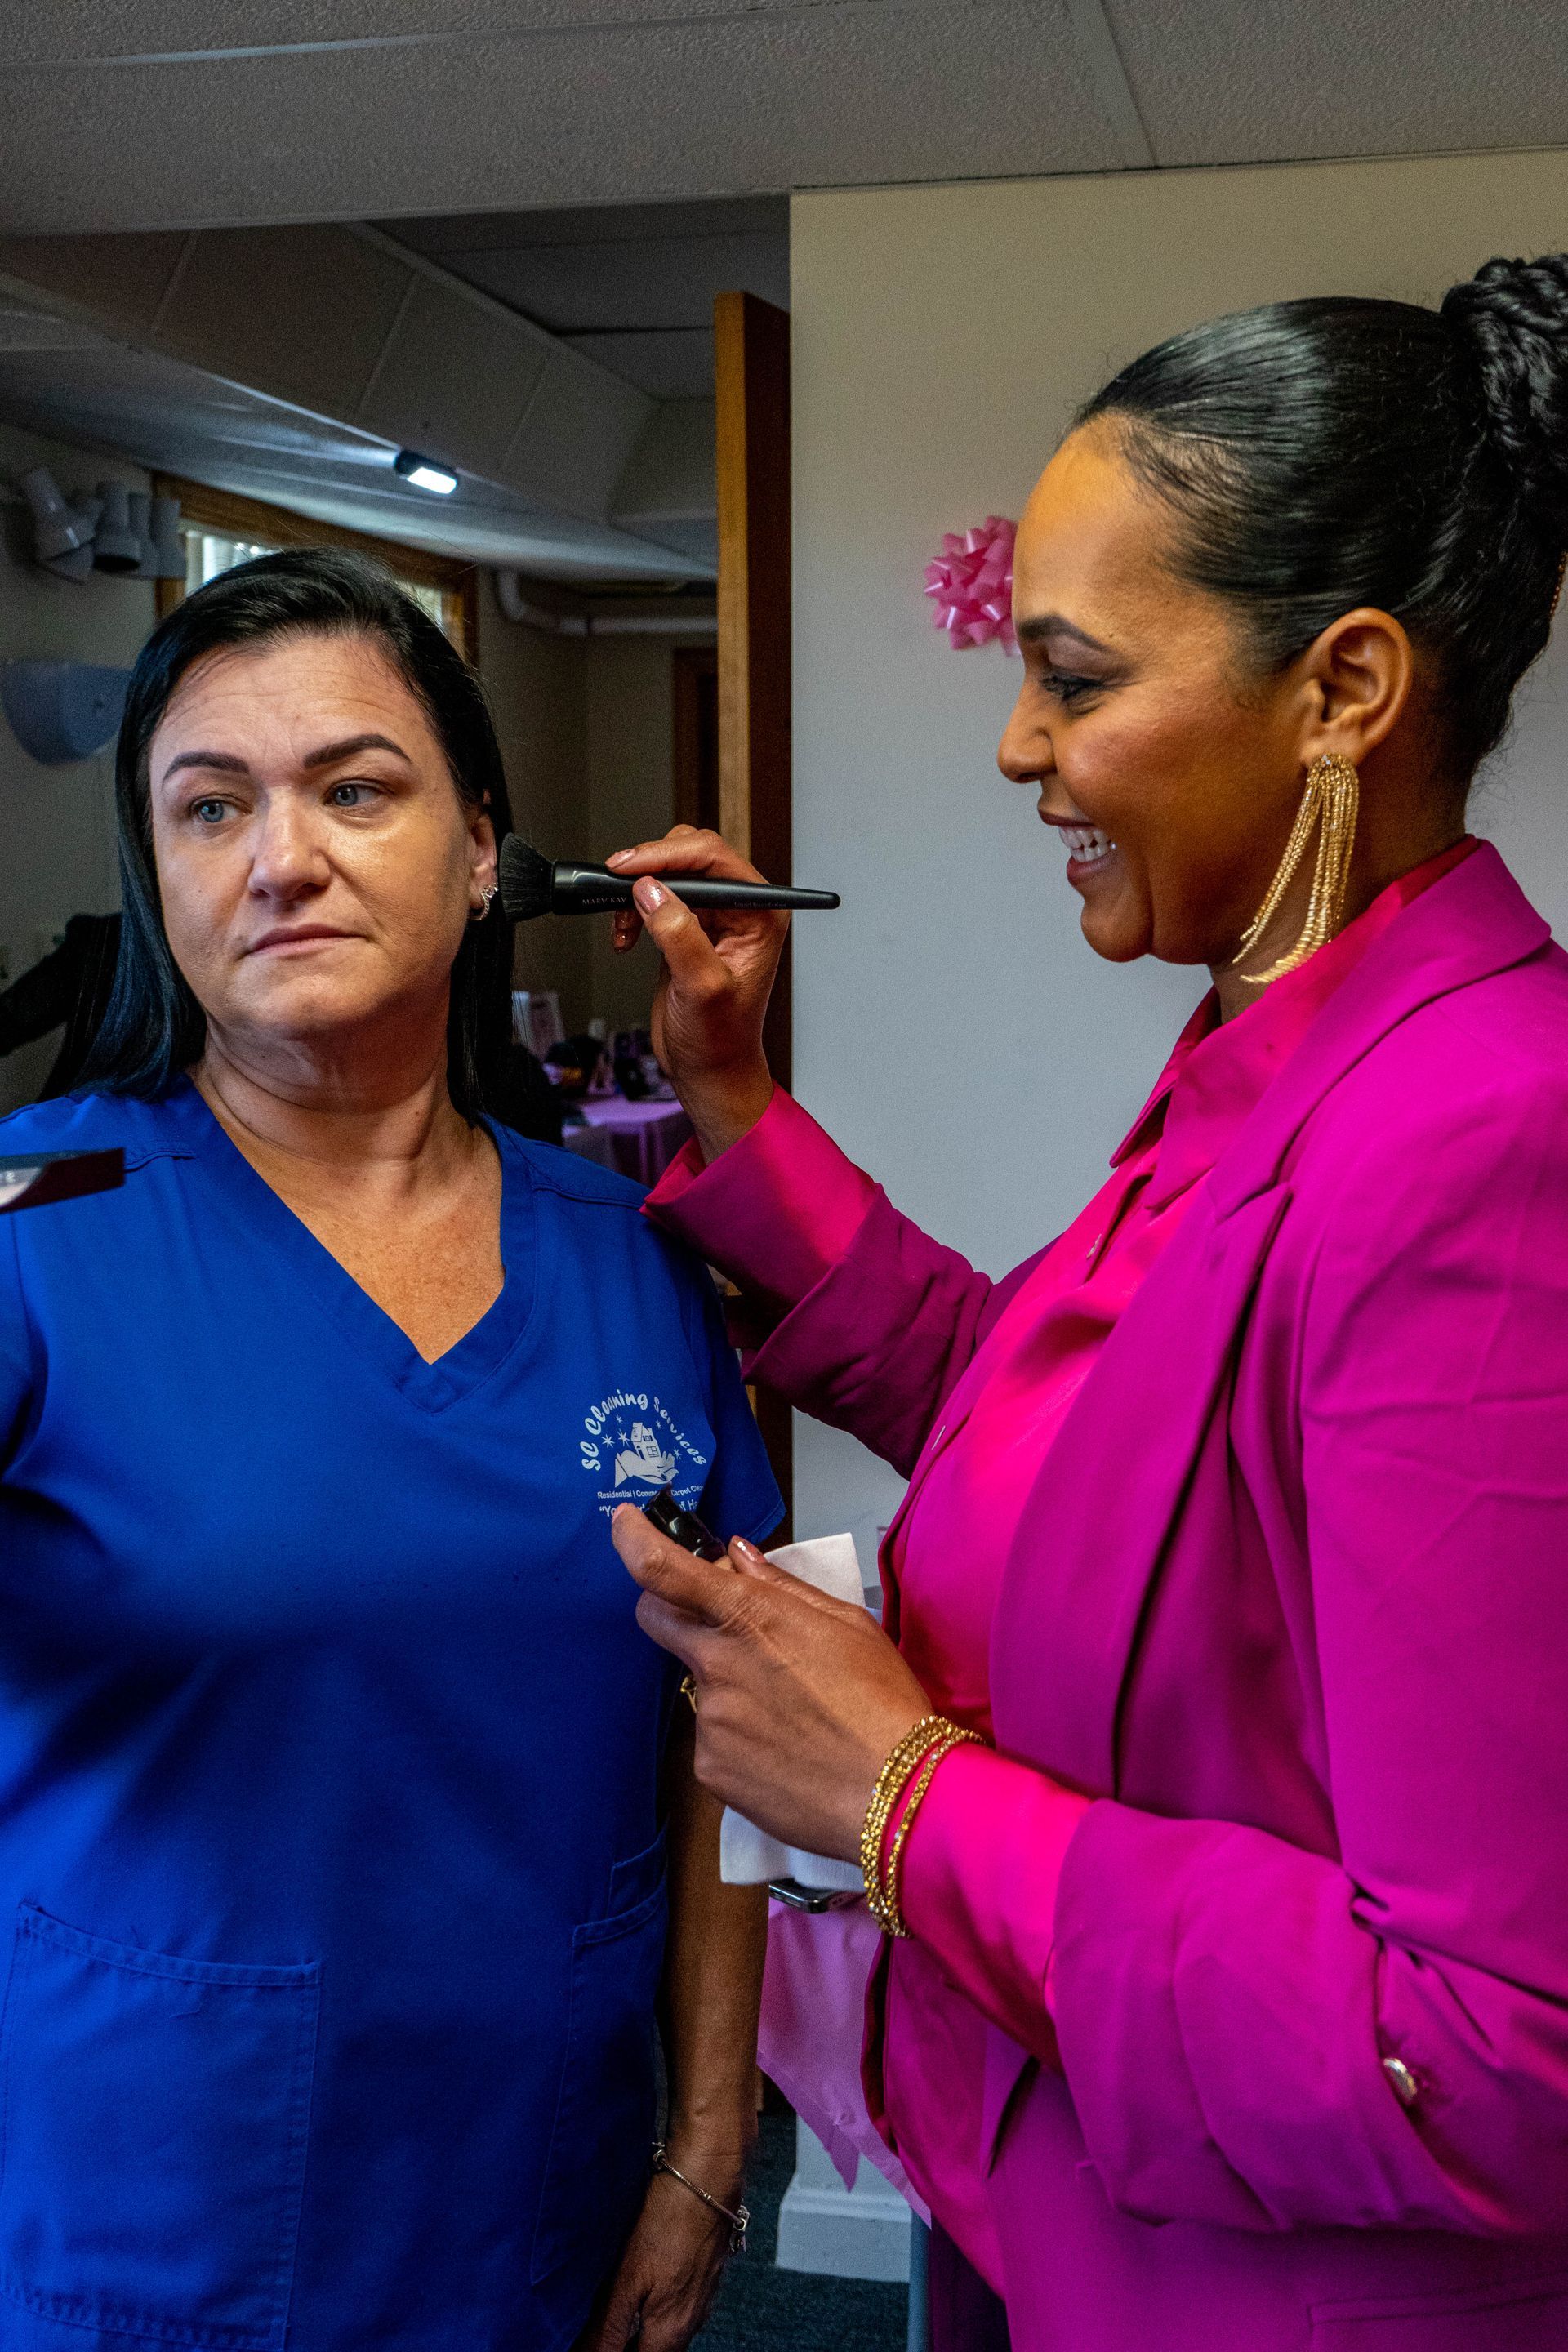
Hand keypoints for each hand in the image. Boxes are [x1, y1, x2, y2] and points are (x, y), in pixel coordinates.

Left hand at [576, 2133, 745, 2351]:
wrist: (708, 2175)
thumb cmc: (670, 2221)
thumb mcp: (629, 2278)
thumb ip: (610, 2327)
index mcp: (671, 2332)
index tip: (589, 2341)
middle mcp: (691, 2322)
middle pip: (652, 2350)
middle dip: (624, 2343)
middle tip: (597, 2325)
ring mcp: (702, 2297)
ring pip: (665, 2330)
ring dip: (639, 2327)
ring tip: (613, 2307)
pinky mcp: (704, 2273)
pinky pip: (675, 2305)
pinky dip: (653, 2306)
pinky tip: (641, 2283)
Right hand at [604, 827, 784, 1158]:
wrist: (708, 1071)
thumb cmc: (719, 1041)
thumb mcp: (701, 989)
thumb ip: (679, 935)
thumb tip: (652, 891)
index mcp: (760, 915)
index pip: (715, 858)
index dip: (668, 855)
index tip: (630, 867)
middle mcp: (741, 909)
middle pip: (692, 854)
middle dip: (651, 867)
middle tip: (618, 884)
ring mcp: (714, 917)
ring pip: (671, 871)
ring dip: (638, 890)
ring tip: (624, 926)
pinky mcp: (689, 927)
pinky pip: (657, 896)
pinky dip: (634, 909)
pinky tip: (626, 936)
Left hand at [612, 1507, 930, 1860]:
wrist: (895, 1794)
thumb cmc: (882, 1701)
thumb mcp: (846, 1624)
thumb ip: (782, 1586)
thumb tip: (739, 1555)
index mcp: (751, 1616)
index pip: (664, 1571)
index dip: (633, 1541)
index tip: (623, 1523)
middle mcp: (717, 1664)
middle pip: (657, 1620)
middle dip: (674, 1612)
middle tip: (723, 1629)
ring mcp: (710, 1720)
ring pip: (701, 1687)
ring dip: (730, 1689)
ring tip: (792, 1715)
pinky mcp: (710, 1770)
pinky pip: (713, 1741)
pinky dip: (740, 1740)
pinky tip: (786, 1752)